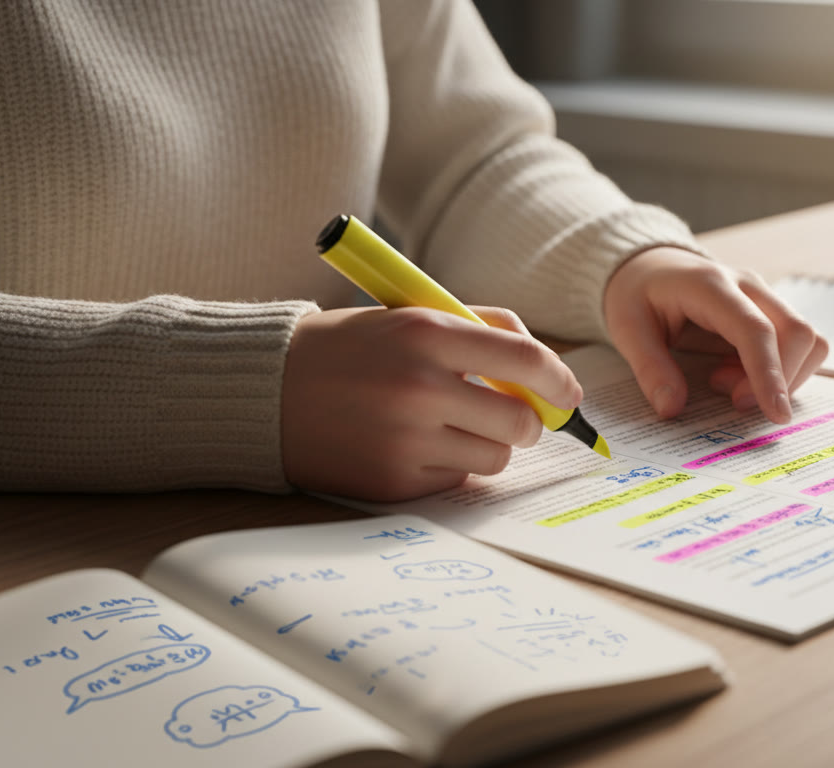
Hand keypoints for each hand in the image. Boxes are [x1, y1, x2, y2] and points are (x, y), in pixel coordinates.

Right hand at [281, 305, 581, 501]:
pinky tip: (412, 444)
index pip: (527, 361)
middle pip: (520, 422)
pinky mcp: (392, 481)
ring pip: (494, 457)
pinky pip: (454, 480)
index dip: (559, 381)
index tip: (566, 393)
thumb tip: (547, 367)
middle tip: (508, 415)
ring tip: (449, 425)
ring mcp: (405, 439)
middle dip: (525, 421)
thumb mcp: (412, 314)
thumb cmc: (352, 348)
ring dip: (486, 444)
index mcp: (428, 334)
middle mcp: (419, 388)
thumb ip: (483, 329)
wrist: (267, 388)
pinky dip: (447, 464)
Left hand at [603, 246, 828, 423]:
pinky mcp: (771, 312)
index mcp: (710, 285)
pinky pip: (796, 347)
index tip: (776, 415)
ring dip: (781, 377)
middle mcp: (748, 285)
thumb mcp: (627, 329)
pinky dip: (778, 372)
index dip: (770, 374)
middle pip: (797, 332)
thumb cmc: (638, 295)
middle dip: (778, 380)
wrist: (650, 267)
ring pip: (807, 340)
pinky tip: (737, 374)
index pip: (756, 329)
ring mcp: (764, 296)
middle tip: (732, 400)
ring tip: (727, 383)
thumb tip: (672, 409)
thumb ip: (650, 369)